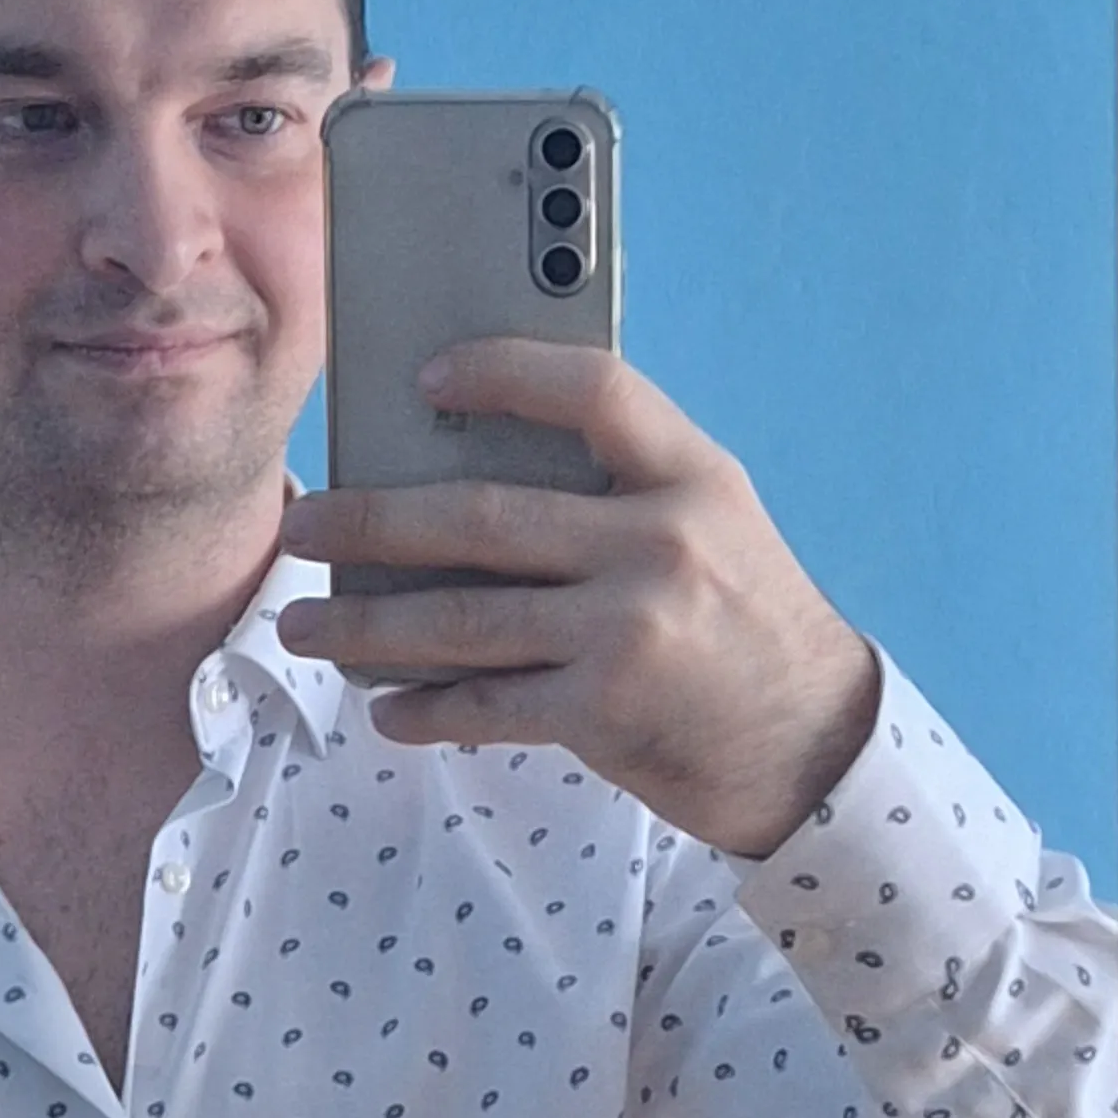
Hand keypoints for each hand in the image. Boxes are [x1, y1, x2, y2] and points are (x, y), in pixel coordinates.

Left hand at [277, 342, 880, 857]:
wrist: (815, 747)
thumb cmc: (746, 628)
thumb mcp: (713, 528)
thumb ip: (622, 492)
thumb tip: (467, 476)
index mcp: (692, 476)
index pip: (592, 390)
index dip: (503, 371)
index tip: (426, 378)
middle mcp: (660, 542)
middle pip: (482, 514)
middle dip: (370, 522)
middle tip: (302, 526)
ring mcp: (629, 628)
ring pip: (463, 619)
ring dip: (366, 626)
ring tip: (304, 627)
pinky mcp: (606, 709)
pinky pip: (487, 705)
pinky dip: (426, 709)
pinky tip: (387, 708)